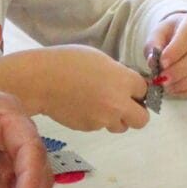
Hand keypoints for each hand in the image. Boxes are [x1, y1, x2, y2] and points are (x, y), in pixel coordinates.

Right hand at [4, 46, 151, 133]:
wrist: (41, 80)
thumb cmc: (68, 61)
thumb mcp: (100, 59)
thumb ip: (118, 74)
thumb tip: (125, 86)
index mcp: (124, 81)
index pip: (145, 91)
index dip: (137, 89)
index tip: (129, 88)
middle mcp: (118, 103)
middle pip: (142, 119)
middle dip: (136, 112)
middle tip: (124, 104)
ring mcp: (104, 119)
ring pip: (121, 126)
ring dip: (116, 118)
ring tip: (98, 105)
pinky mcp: (90, 128)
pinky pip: (100, 126)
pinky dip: (96, 119)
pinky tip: (81, 106)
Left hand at [149, 13, 186, 97]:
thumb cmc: (175, 35)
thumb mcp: (161, 32)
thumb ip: (154, 44)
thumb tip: (153, 62)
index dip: (175, 51)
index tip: (162, 62)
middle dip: (179, 70)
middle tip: (163, 79)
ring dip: (184, 83)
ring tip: (167, 86)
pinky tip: (176, 89)